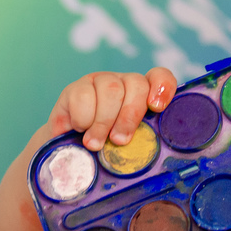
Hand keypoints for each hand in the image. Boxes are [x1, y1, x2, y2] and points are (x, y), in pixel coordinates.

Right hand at [47, 67, 176, 150]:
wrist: (68, 154)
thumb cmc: (104, 153)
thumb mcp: (128, 149)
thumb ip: (143, 142)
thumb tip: (152, 151)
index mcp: (143, 95)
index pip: (160, 77)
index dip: (162, 88)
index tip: (157, 108)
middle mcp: (123, 83)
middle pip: (136, 84)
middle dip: (130, 116)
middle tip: (120, 141)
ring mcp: (99, 83)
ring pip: (111, 89)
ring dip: (104, 121)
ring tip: (96, 144)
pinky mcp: (74, 88)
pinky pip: (83, 95)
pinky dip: (83, 118)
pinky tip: (80, 130)